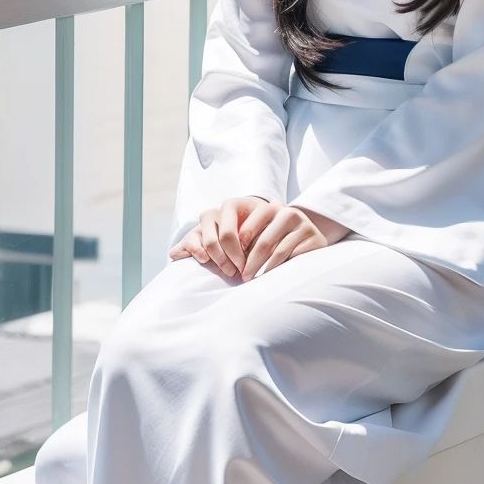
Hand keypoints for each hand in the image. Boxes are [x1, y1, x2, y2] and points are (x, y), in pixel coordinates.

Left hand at [169, 196, 348, 280]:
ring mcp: (295, 218)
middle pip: (250, 237)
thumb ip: (203, 243)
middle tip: (235, 276)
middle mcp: (274, 207)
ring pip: (270, 245)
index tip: (222, 267)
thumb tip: (173, 253)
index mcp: (250, 205)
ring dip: (257, 266)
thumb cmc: (257, 239)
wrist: (300, 234)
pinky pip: (289, 252)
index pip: (230, 227)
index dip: (223, 249)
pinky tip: (267, 275)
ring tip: (249, 279)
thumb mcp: (233, 237)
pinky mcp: (309, 233)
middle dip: (241, 261)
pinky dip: (276, 266)